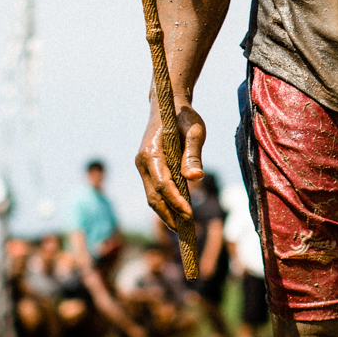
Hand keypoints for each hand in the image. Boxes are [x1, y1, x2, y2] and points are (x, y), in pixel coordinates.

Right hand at [135, 98, 204, 230]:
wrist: (168, 104)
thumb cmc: (184, 117)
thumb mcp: (194, 131)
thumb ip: (193, 155)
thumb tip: (195, 179)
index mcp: (151, 152)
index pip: (163, 184)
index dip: (176, 201)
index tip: (190, 215)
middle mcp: (142, 161)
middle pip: (153, 196)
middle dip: (169, 215)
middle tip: (186, 232)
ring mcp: (143, 166)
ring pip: (152, 196)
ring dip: (166, 213)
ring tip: (183, 228)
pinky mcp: (148, 168)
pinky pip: (154, 190)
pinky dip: (166, 203)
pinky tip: (180, 212)